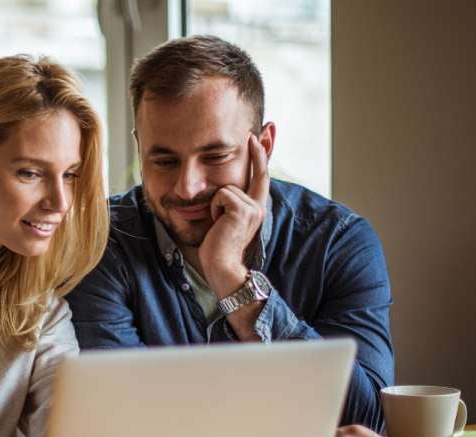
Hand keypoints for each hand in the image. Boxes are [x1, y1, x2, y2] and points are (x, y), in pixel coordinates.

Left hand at [199, 133, 269, 297]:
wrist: (221, 267)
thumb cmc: (217, 247)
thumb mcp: (223, 220)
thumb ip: (227, 203)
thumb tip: (221, 189)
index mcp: (255, 209)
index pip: (261, 178)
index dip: (261, 157)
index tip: (259, 138)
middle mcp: (258, 206)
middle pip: (256, 172)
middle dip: (258, 151)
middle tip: (256, 131)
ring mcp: (253, 208)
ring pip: (226, 187)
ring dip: (215, 203)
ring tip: (217, 222)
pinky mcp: (242, 209)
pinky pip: (221, 195)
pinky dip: (214, 208)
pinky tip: (217, 223)